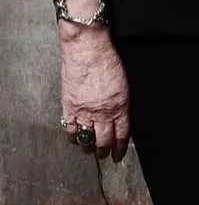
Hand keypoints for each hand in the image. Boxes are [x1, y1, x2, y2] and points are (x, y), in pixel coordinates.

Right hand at [58, 24, 129, 162]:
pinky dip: (72, 137)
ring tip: (90, 150)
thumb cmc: (107, 60)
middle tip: (104, 155)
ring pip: (86, 138)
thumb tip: (119, 117)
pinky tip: (75, 139)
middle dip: (104, 151)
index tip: (118, 154)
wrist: (87, 49)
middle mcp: (102, 112)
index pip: (121, 134)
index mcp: (120, 106)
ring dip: (88, 147)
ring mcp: (84, 111)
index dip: (120, 147)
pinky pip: (69, 129)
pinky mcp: (69, 107)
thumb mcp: (124, 84)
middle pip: (104, 140)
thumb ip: (121, 103)